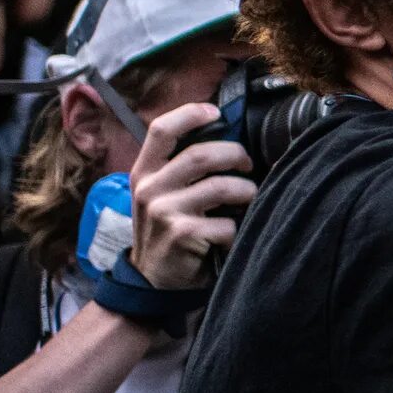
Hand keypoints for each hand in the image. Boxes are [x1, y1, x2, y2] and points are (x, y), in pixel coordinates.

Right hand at [127, 98, 257, 288]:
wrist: (152, 280)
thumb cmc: (167, 231)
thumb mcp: (160, 195)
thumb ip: (181, 170)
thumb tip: (226, 141)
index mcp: (144, 172)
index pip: (161, 130)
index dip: (190, 114)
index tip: (215, 112)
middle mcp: (150, 188)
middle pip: (202, 154)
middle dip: (236, 156)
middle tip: (247, 166)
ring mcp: (164, 211)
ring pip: (223, 187)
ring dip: (247, 192)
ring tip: (248, 199)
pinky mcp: (182, 234)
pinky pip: (228, 223)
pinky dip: (238, 228)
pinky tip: (232, 235)